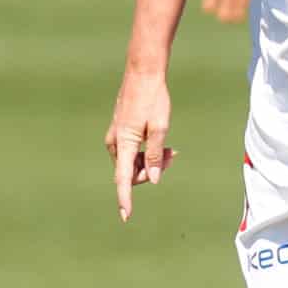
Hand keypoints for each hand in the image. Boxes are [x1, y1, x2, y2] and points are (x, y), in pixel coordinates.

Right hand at [105, 73, 173, 221]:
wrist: (142, 73)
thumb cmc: (153, 98)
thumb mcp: (160, 127)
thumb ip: (155, 156)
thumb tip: (152, 180)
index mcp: (124, 143)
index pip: (123, 179)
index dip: (125, 198)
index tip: (126, 215)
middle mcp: (116, 143)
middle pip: (131, 172)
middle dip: (150, 171)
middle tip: (172, 156)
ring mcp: (116, 137)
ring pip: (132, 162)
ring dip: (150, 162)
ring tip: (170, 150)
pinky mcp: (120, 132)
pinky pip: (131, 152)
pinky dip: (145, 153)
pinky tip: (161, 146)